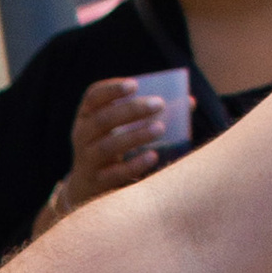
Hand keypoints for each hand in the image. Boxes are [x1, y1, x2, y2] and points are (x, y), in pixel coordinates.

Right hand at [52, 78, 167, 220]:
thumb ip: (149, 114)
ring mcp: (87, 161)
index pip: (93, 97)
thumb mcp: (121, 128)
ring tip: (160, 128)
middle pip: (102, 120)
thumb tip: (189, 102)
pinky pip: (114, 174)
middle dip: (131, 110)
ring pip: (107, 146)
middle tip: (159, 104)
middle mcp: (82, 136)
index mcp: (87, 116)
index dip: (111, 89)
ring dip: (135, 136)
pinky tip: (153, 156)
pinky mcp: (97, 183)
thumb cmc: (113, 148)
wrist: (88, 188)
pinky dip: (134, 165)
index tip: (135, 85)